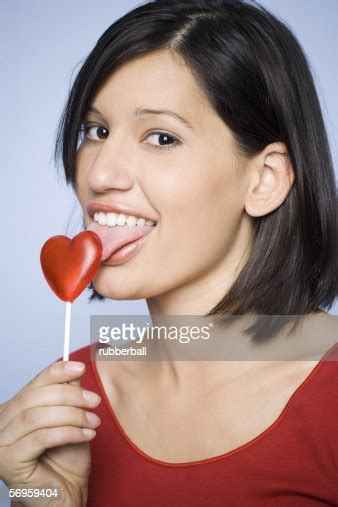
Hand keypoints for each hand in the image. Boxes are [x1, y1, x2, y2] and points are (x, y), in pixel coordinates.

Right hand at [0, 360, 101, 505]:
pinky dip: (67, 432)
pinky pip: (40, 438)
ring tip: (93, 422)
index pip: (34, 383)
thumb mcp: (70, 419)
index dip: (58, 372)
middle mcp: (1, 423)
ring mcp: (1, 443)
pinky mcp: (8, 462)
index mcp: (12, 409)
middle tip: (94, 401)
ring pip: (37, 416)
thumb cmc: (64, 458)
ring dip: (72, 415)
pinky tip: (86, 435)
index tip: (81, 367)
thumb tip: (74, 370)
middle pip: (35, 398)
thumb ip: (68, 395)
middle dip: (70, 396)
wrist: (63, 494)